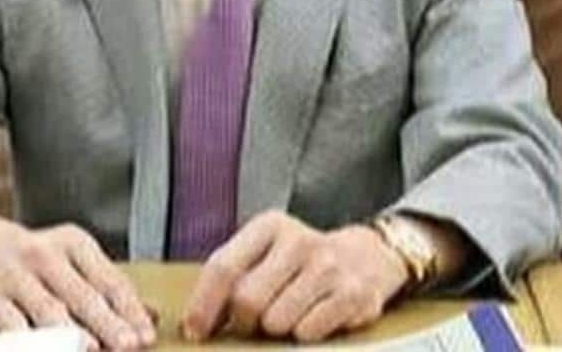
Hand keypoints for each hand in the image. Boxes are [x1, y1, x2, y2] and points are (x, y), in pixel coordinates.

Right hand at [0, 208, 155, 349]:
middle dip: (108, 324)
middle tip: (129, 345)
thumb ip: (108, 286)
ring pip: (47, 309)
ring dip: (70, 332)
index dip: (130, 310)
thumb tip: (154, 315)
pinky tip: (40, 349)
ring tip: (91, 349)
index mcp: (75, 243)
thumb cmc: (36, 258)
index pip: (109, 280)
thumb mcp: (73, 259)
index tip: (147, 335)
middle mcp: (46, 254)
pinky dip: (26, 340)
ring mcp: (15, 274)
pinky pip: (9, 321)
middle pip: (83, 296)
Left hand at [180, 210, 408, 342]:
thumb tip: (195, 323)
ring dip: (277, 330)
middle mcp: (299, 241)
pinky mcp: (353, 295)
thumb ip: (233, 277)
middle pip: (247, 300)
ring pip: (277, 322)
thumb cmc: (301, 262)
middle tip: (254, 324)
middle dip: (244, 322)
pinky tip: (313, 318)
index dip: (203, 306)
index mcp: (270, 226)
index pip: (223, 267)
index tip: (195, 332)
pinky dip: (304, 335)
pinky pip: (308, 333)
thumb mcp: (266, 253)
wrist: (366, 257)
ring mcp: (329, 267)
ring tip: (289, 315)